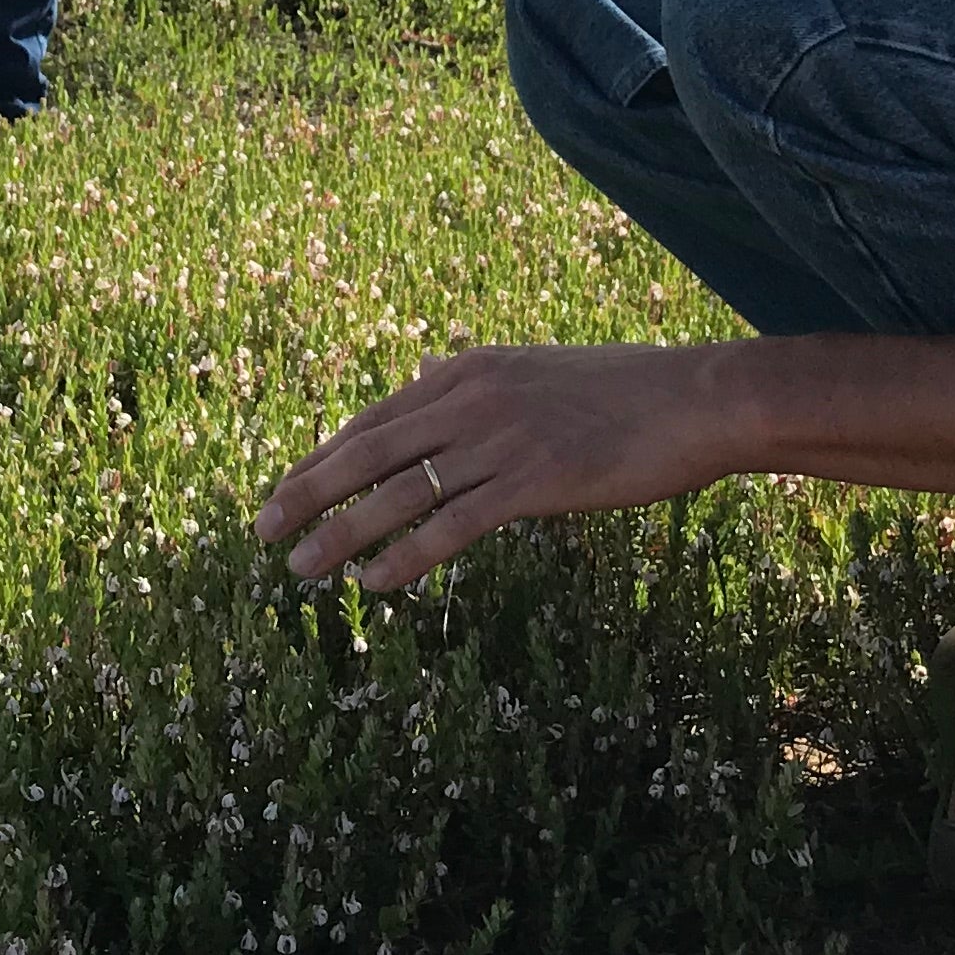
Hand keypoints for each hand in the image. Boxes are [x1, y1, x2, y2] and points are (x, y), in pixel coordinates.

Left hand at [252, 343, 746, 593]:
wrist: (692, 400)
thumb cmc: (621, 393)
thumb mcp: (531, 372)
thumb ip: (472, 385)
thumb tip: (418, 385)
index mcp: (466, 370)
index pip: (373, 418)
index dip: (320, 458)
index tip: (282, 490)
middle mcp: (471, 398)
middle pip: (367, 451)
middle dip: (306, 492)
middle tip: (261, 531)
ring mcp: (500, 439)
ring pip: (398, 492)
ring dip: (342, 533)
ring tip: (302, 569)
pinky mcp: (533, 481)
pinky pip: (453, 524)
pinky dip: (407, 555)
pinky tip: (376, 583)